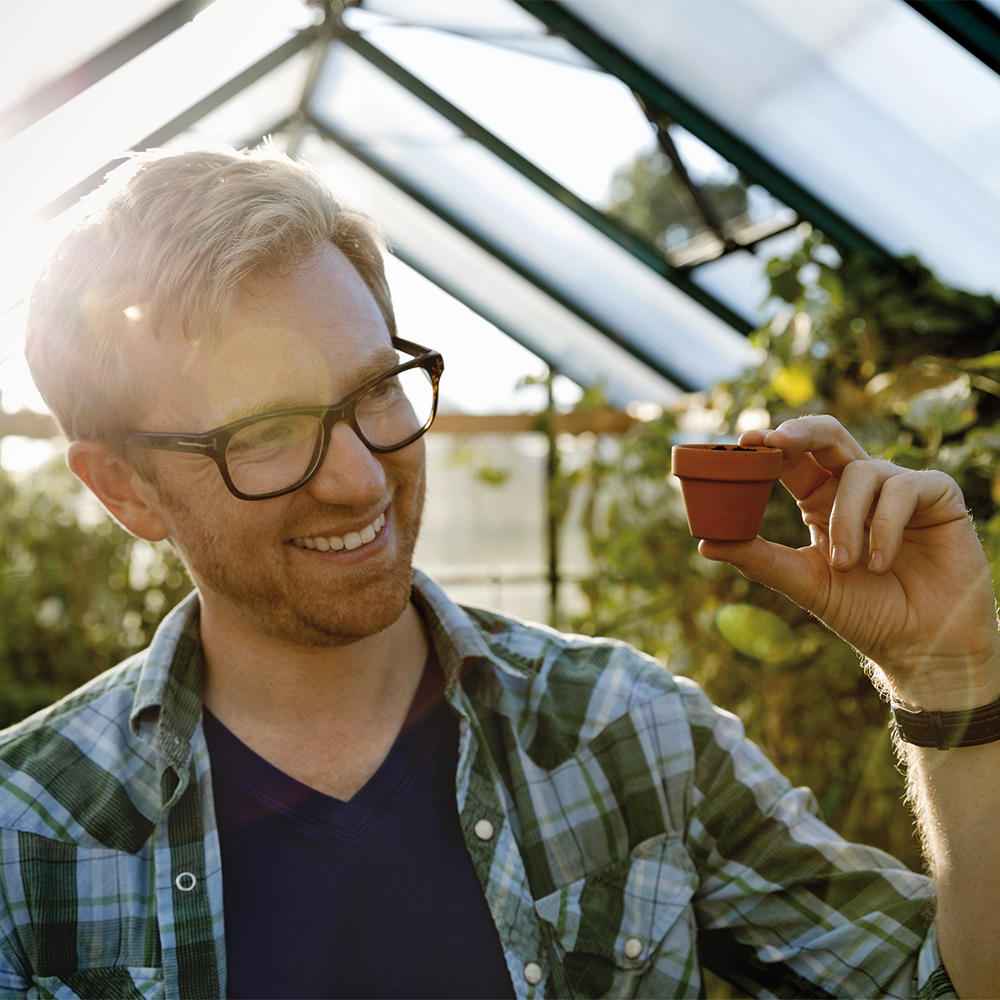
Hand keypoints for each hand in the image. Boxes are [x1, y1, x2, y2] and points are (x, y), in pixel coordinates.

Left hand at [699, 415, 999, 709]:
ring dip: (847, 520)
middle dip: (800, 432)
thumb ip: (759, 559)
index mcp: (820, 499)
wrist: (919, 646)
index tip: (746, 441)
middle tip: (776, 442)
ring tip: (847, 565)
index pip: (792, 458)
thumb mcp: (803, 584)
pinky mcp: (937, 495)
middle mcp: (856, 486)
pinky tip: (879, 562)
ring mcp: (897, 486)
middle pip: (828, 435)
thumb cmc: (863, 612)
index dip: (770, 443)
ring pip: (861, 471)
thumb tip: (704, 544)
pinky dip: (884, 526)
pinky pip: (902, 489)